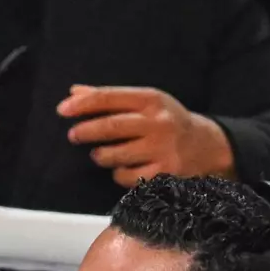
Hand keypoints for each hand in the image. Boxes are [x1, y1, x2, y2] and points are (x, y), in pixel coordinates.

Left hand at [59, 85, 235, 187]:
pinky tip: (126, 167)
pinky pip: (124, 177)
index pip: (110, 98)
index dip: (83, 104)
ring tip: (102, 153)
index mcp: (152, 100)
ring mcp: (162, 149)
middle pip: (110, 127)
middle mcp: (159, 123)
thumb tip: (73, 93)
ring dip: (101, 155)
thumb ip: (110, 99)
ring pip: (114, 155)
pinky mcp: (164, 173)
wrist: (207, 146)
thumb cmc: (166, 122)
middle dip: (85, 131)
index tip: (62, 110)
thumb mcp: (145, 103)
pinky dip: (118, 173)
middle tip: (74, 135)